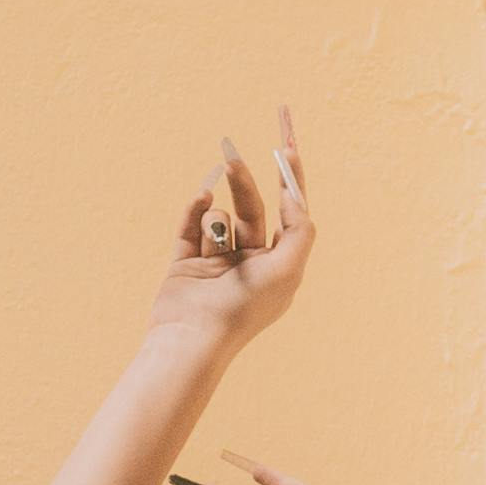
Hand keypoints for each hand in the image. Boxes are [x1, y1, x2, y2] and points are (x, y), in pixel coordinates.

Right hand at [145, 104, 314, 347]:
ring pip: (219, 217)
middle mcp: (249, 263)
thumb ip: (299, 230)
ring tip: (215, 242)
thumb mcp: (288, 271)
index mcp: (277, 267)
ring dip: (217, 220)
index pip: (288, 214)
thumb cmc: (244, 309)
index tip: (287, 145)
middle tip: (233, 157)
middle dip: (245, 184)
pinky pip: (190, 224)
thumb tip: (295, 196)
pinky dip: (194, 209)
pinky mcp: (186, 261)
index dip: (290, 180)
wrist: (193, 339)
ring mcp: (216, 262)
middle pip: (251, 208)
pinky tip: (200, 199)